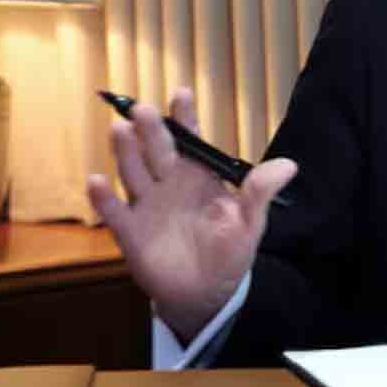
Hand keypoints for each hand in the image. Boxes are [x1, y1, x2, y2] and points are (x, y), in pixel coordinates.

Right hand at [87, 88, 296, 343]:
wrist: (208, 292)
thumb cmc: (230, 251)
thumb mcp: (250, 221)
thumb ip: (261, 192)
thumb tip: (289, 166)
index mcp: (199, 176)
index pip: (191, 140)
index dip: (185, 117)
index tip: (182, 94)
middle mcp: (169, 184)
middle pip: (157, 150)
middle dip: (151, 130)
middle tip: (144, 109)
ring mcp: (147, 206)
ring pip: (133, 172)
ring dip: (125, 153)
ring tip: (120, 130)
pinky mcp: (130, 232)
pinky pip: (114, 212)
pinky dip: (104, 198)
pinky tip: (96, 180)